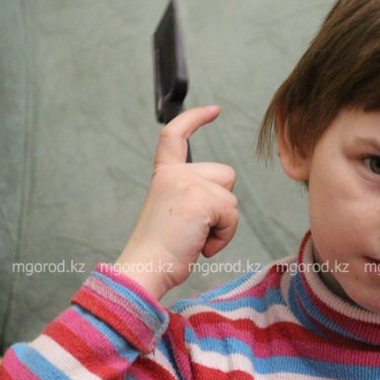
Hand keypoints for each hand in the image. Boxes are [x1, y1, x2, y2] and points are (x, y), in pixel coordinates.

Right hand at [114, 106, 238, 298]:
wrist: (147, 268)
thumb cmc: (162, 250)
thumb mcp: (174, 211)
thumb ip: (192, 194)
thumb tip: (223, 199)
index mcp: (165, 174)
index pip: (175, 135)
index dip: (195, 118)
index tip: (213, 110)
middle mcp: (175, 173)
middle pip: (226, 175)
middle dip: (221, 203)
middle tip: (194, 227)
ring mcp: (188, 184)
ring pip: (231, 197)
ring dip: (223, 223)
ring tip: (196, 237)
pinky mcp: (202, 199)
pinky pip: (232, 215)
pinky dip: (224, 236)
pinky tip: (201, 246)